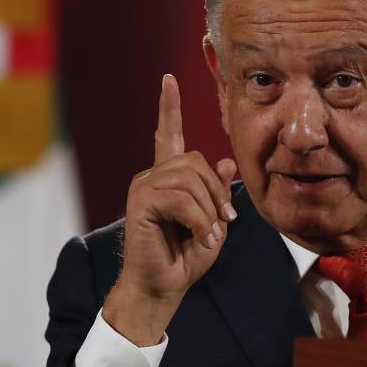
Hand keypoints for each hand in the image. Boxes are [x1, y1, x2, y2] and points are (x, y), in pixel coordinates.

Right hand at [103, 74, 237, 345]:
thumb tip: (226, 164)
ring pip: (191, 180)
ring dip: (208, 211)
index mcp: (168, 178)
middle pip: (195, 161)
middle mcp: (152, 176)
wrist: (164, 287)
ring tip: (207, 233)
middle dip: (216, 194)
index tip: (169, 80)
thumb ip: (217, 193)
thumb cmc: (186, 257)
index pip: (168, 134)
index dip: (169, 107)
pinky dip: (199, 221)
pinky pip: (182, 199)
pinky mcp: (141, 203)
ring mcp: (144, 188)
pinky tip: (198, 237)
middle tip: (221, 224)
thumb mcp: (213, 221)